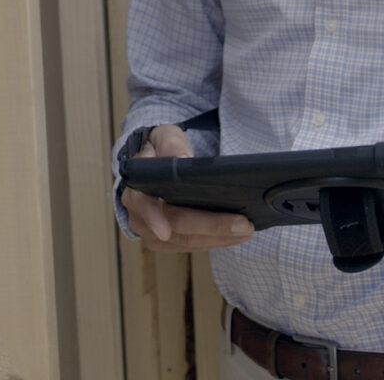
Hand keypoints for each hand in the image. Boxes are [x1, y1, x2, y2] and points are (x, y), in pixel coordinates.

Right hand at [121, 124, 253, 251]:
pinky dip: (214, 241)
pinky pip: (191, 246)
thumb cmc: (161, 149)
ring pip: (186, 242)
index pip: (142, 204)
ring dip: (218, 238)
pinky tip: (234, 235)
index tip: (166, 231)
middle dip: (211, 227)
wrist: (157, 163)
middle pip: (176, 228)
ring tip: (246, 230)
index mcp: (136, 187)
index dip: (153, 218)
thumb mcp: (164, 137)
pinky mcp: (168, 241)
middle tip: (242, 224)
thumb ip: (172, 145)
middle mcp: (140, 215)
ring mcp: (153, 232)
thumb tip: (186, 160)